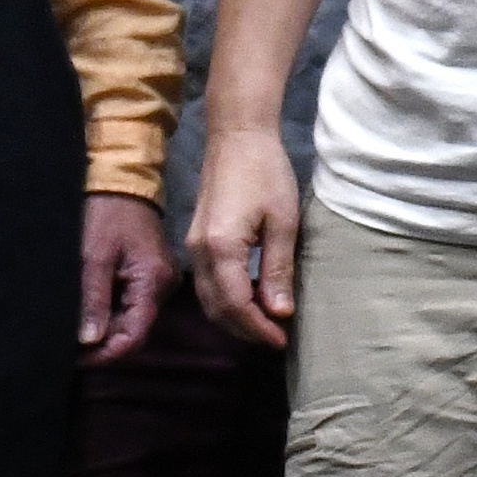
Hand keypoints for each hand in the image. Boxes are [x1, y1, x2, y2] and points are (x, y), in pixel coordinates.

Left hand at [81, 194, 171, 358]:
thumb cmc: (105, 213)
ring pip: (131, 320)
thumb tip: (89, 341)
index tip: (76, 359)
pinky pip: (130, 305)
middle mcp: (162, 287)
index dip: (106, 353)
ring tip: (72, 333)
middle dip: (102, 344)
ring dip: (103, 330)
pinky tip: (86, 315)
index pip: (135, 334)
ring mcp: (157, 282)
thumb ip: (92, 300)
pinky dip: (108, 314)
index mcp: (152, 282)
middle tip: (68, 349)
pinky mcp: (148, 277)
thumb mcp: (93, 256)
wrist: (121, 182)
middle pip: (134, 331)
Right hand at [185, 128, 304, 348]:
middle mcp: (200, 251)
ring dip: (234, 316)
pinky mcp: (197, 239)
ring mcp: (194, 245)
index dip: (258, 328)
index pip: (235, 305)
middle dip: (245, 329)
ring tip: (267, 323)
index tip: (281, 340)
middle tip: (276, 337)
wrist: (237, 137)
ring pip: (208, 298)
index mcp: (221, 248)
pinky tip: (252, 297)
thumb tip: (279, 312)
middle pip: (216, 308)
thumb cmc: (266, 172)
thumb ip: (278, 269)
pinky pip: (208, 281)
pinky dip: (226, 298)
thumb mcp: (283, 222)